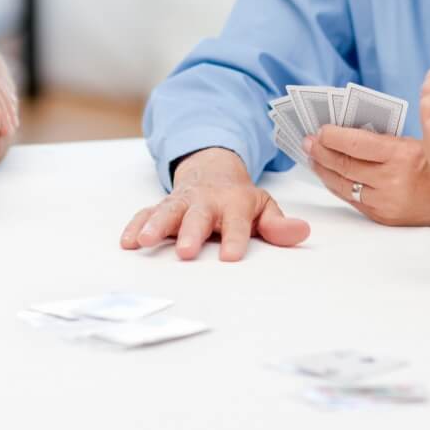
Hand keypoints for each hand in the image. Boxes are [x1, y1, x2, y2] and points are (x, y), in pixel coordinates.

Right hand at [119, 147, 309, 260]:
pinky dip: (135, 225)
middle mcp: (206, 201)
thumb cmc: (238, 199)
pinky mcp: (162, 206)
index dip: (234, 238)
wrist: (211, 172)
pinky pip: (146, 213)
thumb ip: (278, 225)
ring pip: (167, 211)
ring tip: (144, 242)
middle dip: (191, 233)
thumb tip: (302, 232)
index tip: (231, 257)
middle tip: (186, 251)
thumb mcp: (263, 207)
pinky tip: (127, 241)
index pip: (236, 222)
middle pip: (198, 216)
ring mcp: (182, 203)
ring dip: (155, 225)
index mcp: (234, 202)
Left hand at [305, 126, 429, 229]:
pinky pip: (352, 200)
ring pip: (343, 185)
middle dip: (321, 152)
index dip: (332, 136)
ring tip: (313, 158)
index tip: (320, 130)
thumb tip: (344, 133)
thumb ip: (381, 140)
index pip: (355, 144)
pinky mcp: (382, 218)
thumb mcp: (414, 143)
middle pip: (344, 165)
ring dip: (323, 170)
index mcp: (401, 156)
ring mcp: (385, 203)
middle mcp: (391, 181)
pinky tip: (330, 176)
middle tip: (308, 142)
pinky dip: (337, 186)